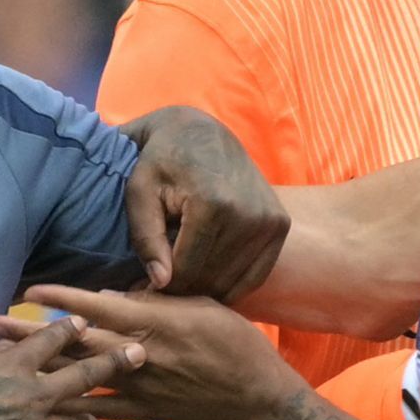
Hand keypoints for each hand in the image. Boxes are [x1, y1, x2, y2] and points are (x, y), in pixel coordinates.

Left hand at [19, 283, 305, 419]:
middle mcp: (142, 355)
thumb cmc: (240, 348)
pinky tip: (44, 408)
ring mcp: (142, 388)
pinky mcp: (147, 414)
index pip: (99, 306)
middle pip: (77, 341)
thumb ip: (159, 303)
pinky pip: (103, 412)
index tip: (30, 290)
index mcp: (156, 323)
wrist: (263, 404)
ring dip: (41, 368)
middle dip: (33, 334)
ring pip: (81, 376)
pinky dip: (74, 410)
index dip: (61, 298)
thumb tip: (118, 295)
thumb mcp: (205, 309)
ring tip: (6, 363)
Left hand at [114, 106, 289, 298]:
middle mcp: (249, 213)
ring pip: (232, 282)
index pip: (186, 270)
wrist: (201, 132)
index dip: (162, 284)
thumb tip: (161, 283)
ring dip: (205, 285)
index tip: (146, 283)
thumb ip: (146, 238)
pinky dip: (232, 283)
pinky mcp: (280, 224)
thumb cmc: (161, 161)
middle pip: (211, 279)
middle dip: (183, 287)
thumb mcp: (139, 191)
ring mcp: (270, 220)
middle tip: (164, 279)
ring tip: (184, 270)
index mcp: (213, 203)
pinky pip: (256, 276)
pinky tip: (210, 271)